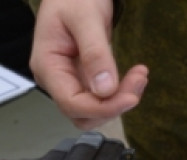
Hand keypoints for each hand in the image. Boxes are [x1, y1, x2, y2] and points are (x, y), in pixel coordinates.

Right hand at [29, 0, 147, 129]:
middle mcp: (55, 79)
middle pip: (82, 113)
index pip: (71, 103)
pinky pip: (100, 98)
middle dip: (112, 106)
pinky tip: (134, 76)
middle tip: (138, 80)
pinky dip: (119, 93)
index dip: (102, 108)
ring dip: (118, 101)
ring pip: (92, 110)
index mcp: (48, 66)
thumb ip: (95, 53)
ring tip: (139, 76)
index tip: (131, 97)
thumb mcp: (86, 18)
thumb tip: (105, 89)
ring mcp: (68, 80)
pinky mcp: (82, 78)